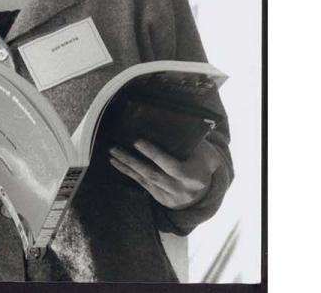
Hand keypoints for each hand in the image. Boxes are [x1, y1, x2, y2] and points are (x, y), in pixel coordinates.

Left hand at [109, 138, 224, 209]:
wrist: (207, 187)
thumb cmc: (203, 159)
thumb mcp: (203, 150)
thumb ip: (189, 140)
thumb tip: (165, 121)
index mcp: (194, 177)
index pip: (171, 166)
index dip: (154, 154)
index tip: (138, 142)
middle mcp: (182, 190)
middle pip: (153, 175)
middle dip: (132, 161)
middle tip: (115, 148)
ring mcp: (171, 197)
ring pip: (145, 180)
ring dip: (127, 167)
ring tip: (112, 154)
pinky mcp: (162, 199)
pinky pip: (143, 185)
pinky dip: (130, 173)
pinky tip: (118, 164)